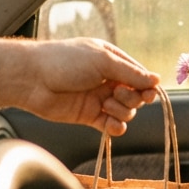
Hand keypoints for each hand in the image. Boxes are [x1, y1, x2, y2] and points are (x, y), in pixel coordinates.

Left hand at [0, 37, 158, 135]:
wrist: (32, 79)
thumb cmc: (65, 61)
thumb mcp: (103, 61)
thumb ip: (131, 74)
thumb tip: (157, 80)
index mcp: (112, 60)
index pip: (139, 75)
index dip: (146, 86)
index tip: (148, 93)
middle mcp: (107, 79)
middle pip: (135, 95)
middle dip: (132, 98)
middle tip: (117, 95)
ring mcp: (98, 98)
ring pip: (126, 111)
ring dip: (122, 111)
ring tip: (106, 106)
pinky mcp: (89, 116)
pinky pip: (111, 126)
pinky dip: (115, 127)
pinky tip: (111, 125)